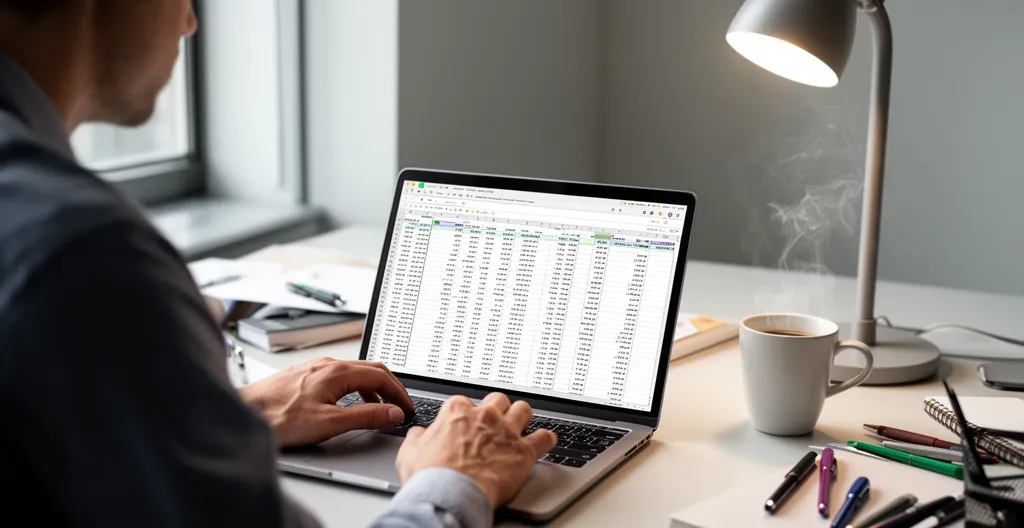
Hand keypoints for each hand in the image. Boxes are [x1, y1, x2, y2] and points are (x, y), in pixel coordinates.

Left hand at [239, 358, 414, 446]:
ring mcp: (316, 368)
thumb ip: (366, 417)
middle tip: (400, 406)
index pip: (381, 376)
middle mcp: (328, 364)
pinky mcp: (305, 375)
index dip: (399, 393)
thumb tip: (393, 413)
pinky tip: (350, 404)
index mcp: (337, 372)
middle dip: (390, 388)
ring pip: (355, 372)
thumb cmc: (278, 417)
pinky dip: (355, 388)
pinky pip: (340, 376)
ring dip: (372, 388)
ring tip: (379, 408)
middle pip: (371, 370)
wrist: (244, 412)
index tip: (407, 408)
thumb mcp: (330, 422)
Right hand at [395, 393, 557, 508]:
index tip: (469, 424)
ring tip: (521, 426)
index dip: (469, 415)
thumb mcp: (410, 452)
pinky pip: (544, 438)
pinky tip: (544, 441)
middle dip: (498, 410)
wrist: (450, 494)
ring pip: (523, 410)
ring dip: (522, 418)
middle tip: (496, 422)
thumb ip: (418, 438)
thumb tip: (420, 434)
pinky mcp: (523, 451)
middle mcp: (485, 416)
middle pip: (499, 400)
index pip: (467, 402)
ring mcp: (506, 431)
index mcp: (457, 411)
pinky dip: (545, 439)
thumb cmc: (430, 475)